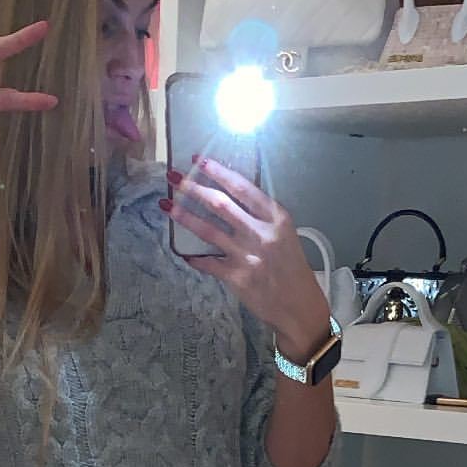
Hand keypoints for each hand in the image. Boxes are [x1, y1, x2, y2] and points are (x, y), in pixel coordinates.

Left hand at [162, 159, 329, 359]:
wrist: (299, 306)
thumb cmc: (292, 267)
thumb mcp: (284, 234)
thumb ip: (261, 217)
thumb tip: (230, 197)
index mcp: (276, 217)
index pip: (242, 187)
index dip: (218, 172)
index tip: (199, 161)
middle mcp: (261, 233)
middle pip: (220, 204)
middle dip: (193, 188)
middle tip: (173, 178)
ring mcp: (247, 255)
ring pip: (208, 230)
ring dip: (185, 216)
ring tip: (167, 205)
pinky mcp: (237, 277)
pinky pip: (207, 263)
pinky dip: (194, 258)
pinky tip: (182, 253)